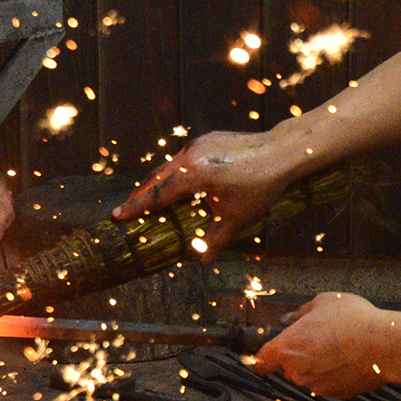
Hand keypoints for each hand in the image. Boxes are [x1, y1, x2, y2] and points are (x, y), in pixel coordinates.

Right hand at [112, 130, 292, 256]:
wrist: (283, 152)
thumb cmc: (260, 186)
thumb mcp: (237, 218)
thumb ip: (215, 240)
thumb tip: (201, 260)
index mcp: (192, 174)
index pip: (157, 194)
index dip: (136, 206)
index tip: (117, 215)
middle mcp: (190, 155)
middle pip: (157, 177)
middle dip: (142, 194)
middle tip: (127, 208)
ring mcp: (199, 144)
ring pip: (170, 165)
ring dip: (158, 181)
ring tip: (150, 197)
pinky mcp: (209, 139)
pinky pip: (185, 157)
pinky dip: (175, 171)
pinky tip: (179, 182)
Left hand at [253, 292, 396, 398]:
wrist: (386, 345)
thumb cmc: (355, 321)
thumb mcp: (323, 302)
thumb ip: (301, 313)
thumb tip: (291, 319)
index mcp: (288, 348)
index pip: (262, 362)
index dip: (264, 358)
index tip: (267, 356)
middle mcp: (298, 372)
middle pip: (288, 368)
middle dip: (299, 356)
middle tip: (319, 339)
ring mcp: (317, 386)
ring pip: (309, 376)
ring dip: (317, 366)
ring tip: (339, 346)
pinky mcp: (336, 394)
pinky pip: (328, 383)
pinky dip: (334, 374)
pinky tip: (349, 358)